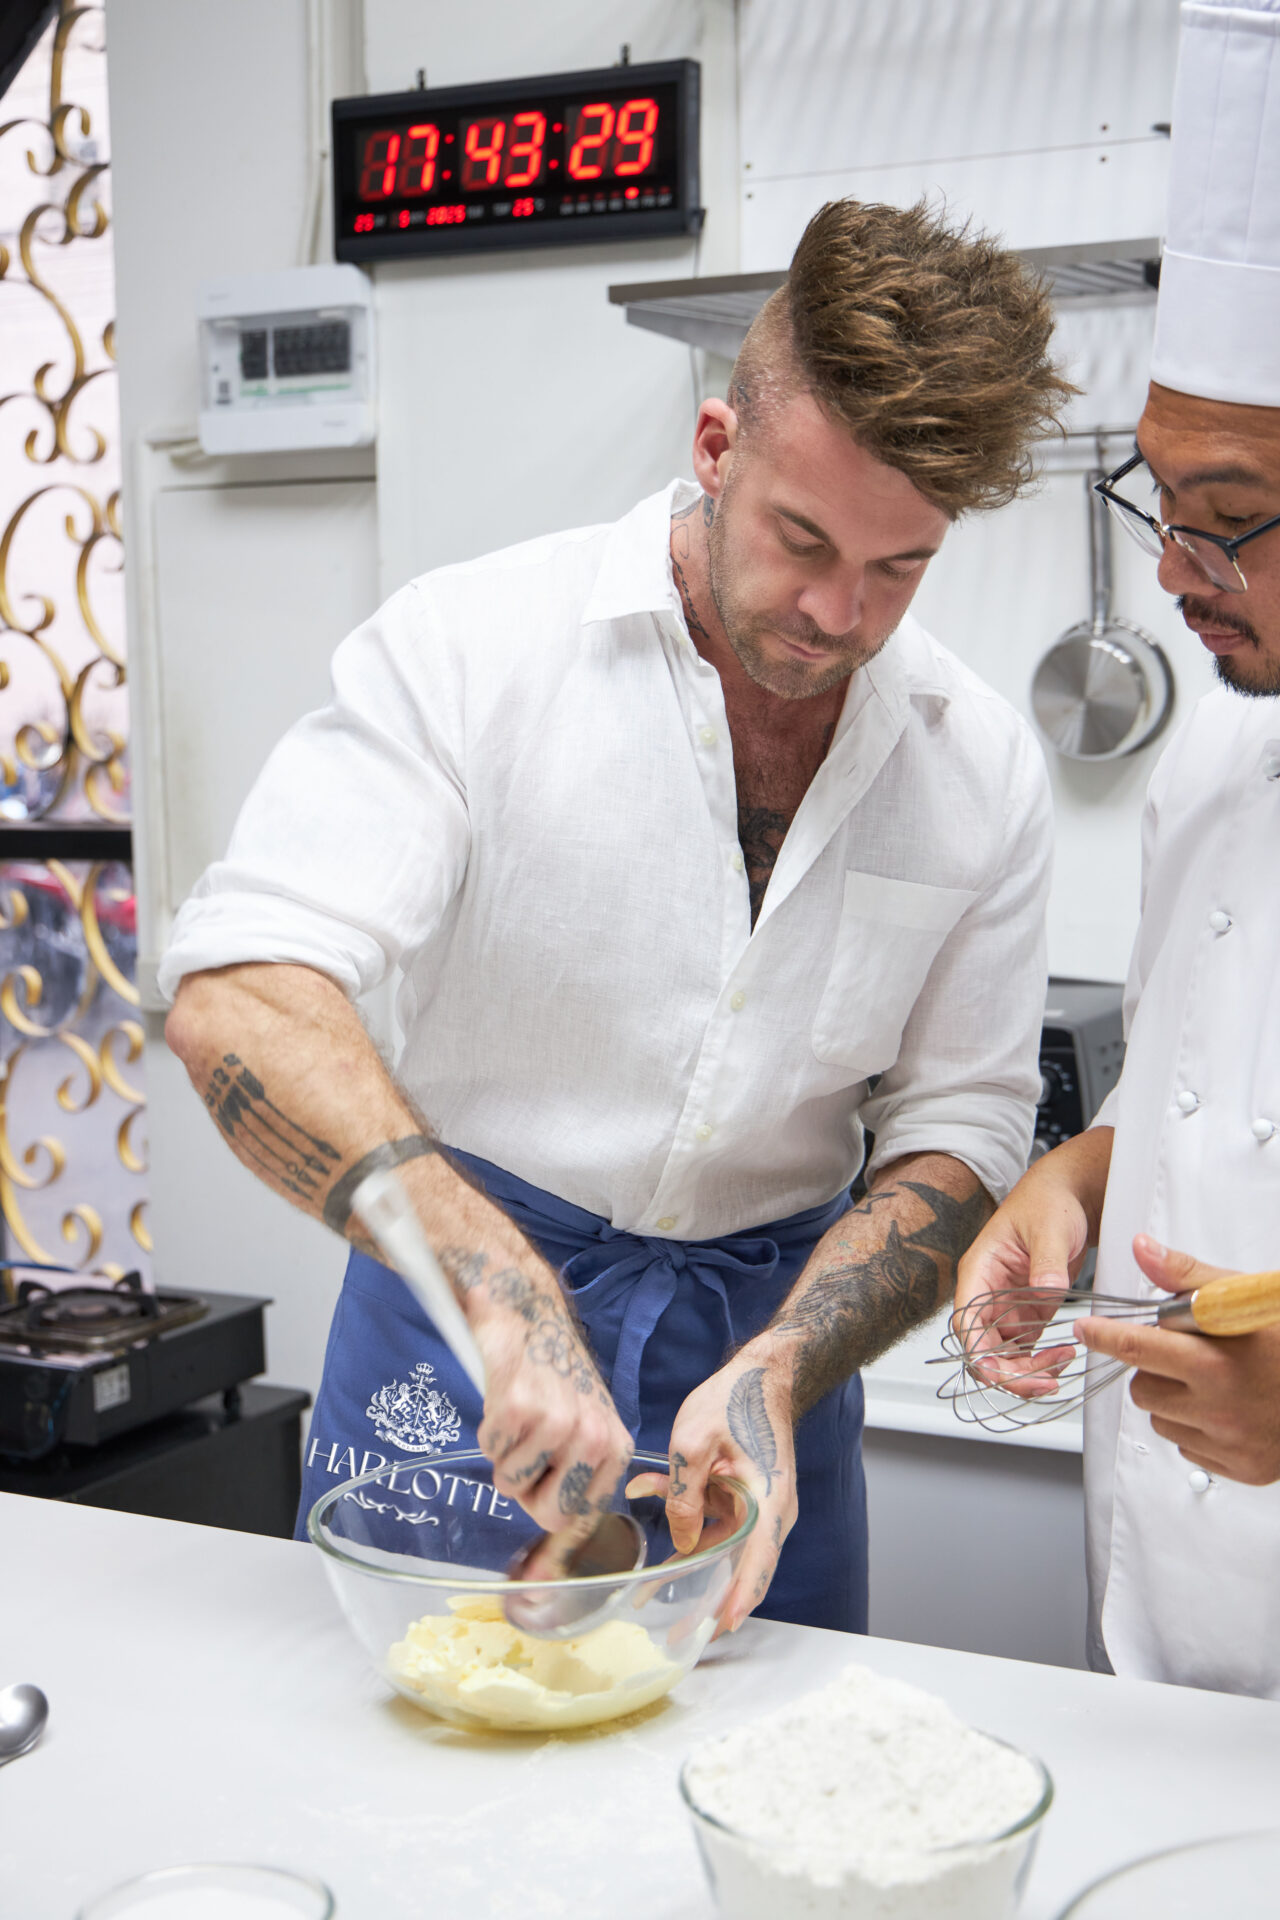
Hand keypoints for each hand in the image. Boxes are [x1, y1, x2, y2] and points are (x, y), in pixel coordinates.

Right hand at [444, 1247, 633, 1534]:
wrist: (533, 1314)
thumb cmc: (558, 1378)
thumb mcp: (586, 1429)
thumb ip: (577, 1482)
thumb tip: (544, 1574)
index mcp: (615, 1449)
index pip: (580, 1518)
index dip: (552, 1521)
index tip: (539, 1526)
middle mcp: (593, 1439)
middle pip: (548, 1514)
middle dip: (527, 1490)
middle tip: (525, 1454)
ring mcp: (557, 1423)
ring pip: (510, 1482)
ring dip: (504, 1455)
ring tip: (519, 1417)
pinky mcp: (518, 1407)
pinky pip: (489, 1448)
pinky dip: (488, 1429)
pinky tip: (504, 1398)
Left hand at [639, 1353, 796, 1635]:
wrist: (758, 1376)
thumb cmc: (735, 1401)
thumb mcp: (694, 1441)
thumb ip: (684, 1493)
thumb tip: (681, 1540)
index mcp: (768, 1501)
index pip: (758, 1560)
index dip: (740, 1596)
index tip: (723, 1626)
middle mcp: (768, 1513)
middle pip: (739, 1567)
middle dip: (707, 1599)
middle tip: (678, 1633)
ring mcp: (754, 1508)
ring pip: (719, 1549)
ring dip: (684, 1563)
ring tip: (647, 1596)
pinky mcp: (739, 1500)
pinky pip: (711, 1523)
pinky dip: (683, 1522)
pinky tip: (647, 1496)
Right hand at [952, 1147, 1094, 1397]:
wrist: (1067, 1196)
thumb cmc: (1047, 1202)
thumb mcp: (1049, 1227)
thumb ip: (1046, 1261)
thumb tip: (1045, 1290)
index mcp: (979, 1272)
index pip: (966, 1323)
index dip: (979, 1354)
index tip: (1002, 1374)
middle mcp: (987, 1294)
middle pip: (983, 1349)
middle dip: (1010, 1373)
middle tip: (1046, 1382)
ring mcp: (1006, 1307)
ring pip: (1004, 1356)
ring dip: (1029, 1370)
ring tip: (1062, 1364)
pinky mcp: (1027, 1314)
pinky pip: (1026, 1350)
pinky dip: (1043, 1360)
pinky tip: (1065, 1355)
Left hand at [1076, 1236, 1279, 1484]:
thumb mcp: (1248, 1297)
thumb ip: (1188, 1277)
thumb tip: (1142, 1249)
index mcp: (1217, 1360)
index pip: (1138, 1347)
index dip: (1105, 1336)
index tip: (1087, 1329)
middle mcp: (1221, 1408)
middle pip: (1142, 1389)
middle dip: (1152, 1369)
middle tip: (1185, 1355)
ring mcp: (1232, 1443)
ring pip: (1162, 1421)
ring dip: (1174, 1401)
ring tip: (1213, 1382)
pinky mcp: (1244, 1469)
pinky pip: (1191, 1449)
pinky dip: (1199, 1430)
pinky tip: (1229, 1410)